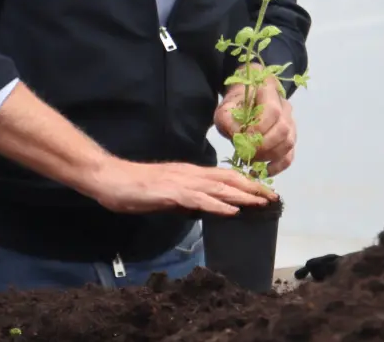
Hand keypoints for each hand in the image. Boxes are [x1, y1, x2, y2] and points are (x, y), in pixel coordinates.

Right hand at [89, 157, 275, 216]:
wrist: (109, 178)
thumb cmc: (132, 186)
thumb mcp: (164, 194)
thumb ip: (183, 198)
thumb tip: (201, 207)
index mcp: (187, 173)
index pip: (222, 176)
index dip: (244, 183)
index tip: (263, 191)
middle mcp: (188, 173)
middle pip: (227, 179)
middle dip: (252, 188)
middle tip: (274, 196)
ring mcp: (180, 182)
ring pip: (218, 187)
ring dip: (242, 195)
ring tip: (262, 202)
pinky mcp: (170, 192)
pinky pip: (199, 198)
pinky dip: (218, 204)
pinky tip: (232, 211)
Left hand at [215, 74, 296, 175]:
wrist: (243, 104)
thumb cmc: (234, 105)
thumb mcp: (224, 110)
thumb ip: (228, 121)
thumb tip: (240, 141)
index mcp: (269, 90)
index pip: (272, 110)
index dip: (259, 128)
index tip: (244, 139)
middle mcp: (285, 106)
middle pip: (283, 128)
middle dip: (264, 145)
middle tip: (247, 153)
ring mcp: (291, 123)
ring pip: (288, 143)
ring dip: (270, 156)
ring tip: (251, 160)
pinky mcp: (290, 139)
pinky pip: (289, 155)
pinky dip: (277, 166)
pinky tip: (263, 171)